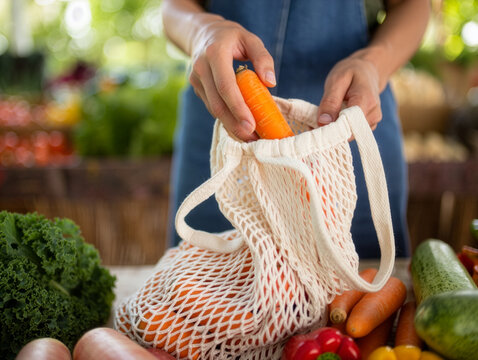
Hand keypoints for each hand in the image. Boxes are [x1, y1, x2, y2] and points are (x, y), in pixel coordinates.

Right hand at [189, 17, 275, 140]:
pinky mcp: (197, 89)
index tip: (251, 125)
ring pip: (213, 109)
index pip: (226, 87)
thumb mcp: (250, 39)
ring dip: (231, 125)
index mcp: (215, 54)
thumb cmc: (231, 37)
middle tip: (252, 138)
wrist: (202, 33)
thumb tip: (271, 82)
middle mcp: (201, 68)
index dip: (238, 108)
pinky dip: (226, 118)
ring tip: (250, 136)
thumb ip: (263, 58)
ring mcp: (196, 80)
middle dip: (234, 124)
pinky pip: (212, 107)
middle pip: (217, 104)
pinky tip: (240, 126)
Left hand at [317, 51, 381, 129]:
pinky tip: (331, 119)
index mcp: (365, 101)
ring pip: (348, 135)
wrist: (367, 71)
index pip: (348, 125)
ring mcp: (372, 122)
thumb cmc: (351, 72)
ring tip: (324, 116)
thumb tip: (323, 123)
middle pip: (348, 133)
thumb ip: (330, 102)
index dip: (330, 130)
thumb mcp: (337, 80)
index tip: (314, 127)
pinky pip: (351, 133)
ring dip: (333, 130)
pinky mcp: (367, 126)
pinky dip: (339, 129)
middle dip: (329, 130)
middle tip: (314, 122)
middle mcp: (373, 115)